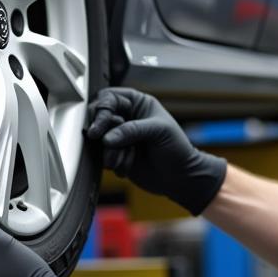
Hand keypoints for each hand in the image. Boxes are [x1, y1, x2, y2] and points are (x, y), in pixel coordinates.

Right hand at [85, 87, 226, 214]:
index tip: (97, 129)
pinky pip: (102, 157)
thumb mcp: (159, 131)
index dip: (101, 111)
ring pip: (98, 140)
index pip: (109, 98)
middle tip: (108, 143)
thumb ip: (132, 130)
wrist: (179, 177)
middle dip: (103, 133)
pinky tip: (129, 165)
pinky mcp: (115, 154)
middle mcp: (125, 118)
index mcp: (137, 103)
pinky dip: (114, 162)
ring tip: (131, 156)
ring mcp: (118, 137)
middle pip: (97, 118)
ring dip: (112, 152)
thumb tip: (106, 138)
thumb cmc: (177, 149)